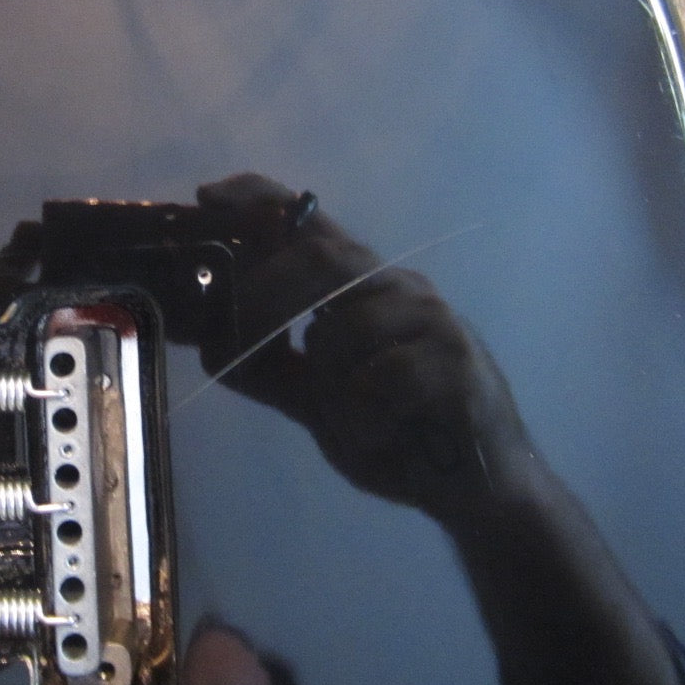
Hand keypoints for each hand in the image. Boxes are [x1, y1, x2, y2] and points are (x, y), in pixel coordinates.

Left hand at [196, 174, 525, 512]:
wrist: (478, 488)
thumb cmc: (398, 433)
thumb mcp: (318, 403)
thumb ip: (271, 370)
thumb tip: (210, 343)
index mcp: (361, 288)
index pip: (309, 222)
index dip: (258, 200)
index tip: (207, 196)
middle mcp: (396, 288)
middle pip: (320, 260)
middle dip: (263, 299)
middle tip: (228, 343)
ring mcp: (432, 319)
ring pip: (344, 329)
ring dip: (327, 390)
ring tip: (354, 426)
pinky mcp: (458, 360)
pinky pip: (381, 378)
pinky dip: (363, 418)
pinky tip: (383, 436)